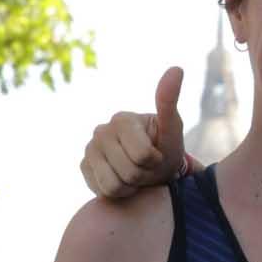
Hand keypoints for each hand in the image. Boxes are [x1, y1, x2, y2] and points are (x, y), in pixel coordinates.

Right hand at [80, 66, 197, 198]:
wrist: (152, 168)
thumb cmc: (165, 147)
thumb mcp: (172, 128)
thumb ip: (170, 101)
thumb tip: (177, 68)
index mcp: (122, 119)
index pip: (143, 155)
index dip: (155, 161)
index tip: (157, 154)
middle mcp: (100, 130)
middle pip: (129, 172)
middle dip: (144, 175)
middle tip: (147, 167)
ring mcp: (89, 149)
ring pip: (114, 185)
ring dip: (132, 186)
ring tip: (136, 175)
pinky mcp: (84, 167)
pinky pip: (103, 191)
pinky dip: (118, 193)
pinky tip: (124, 181)